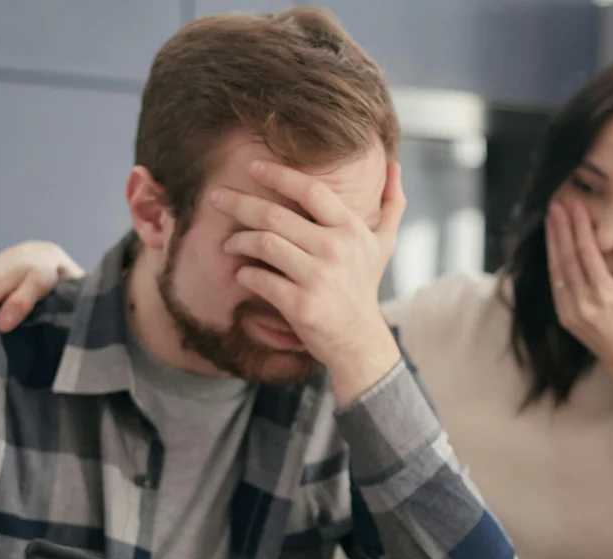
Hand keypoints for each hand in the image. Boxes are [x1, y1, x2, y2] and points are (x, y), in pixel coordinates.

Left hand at [212, 160, 405, 403]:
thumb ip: (391, 204)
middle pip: (276, 215)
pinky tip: (241, 273)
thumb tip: (396, 165)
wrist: (358, 339)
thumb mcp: (384, 244)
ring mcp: (318, 278)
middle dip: (239, 203)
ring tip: (229, 242)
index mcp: (351, 229)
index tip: (253, 166)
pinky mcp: (300, 305)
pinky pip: (260, 278)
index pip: (310, 190)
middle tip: (216, 197)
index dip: (278, 174)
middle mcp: (336, 249)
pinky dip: (244, 273)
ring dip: (238, 240)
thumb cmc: (364, 286)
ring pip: (264, 244)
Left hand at [546, 200, 612, 376]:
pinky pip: (556, 284)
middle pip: (566, 257)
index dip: (579, 227)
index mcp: (605, 295)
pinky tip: (554, 245)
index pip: (587, 252)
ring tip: (551, 219)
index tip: (576, 206)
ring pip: (557, 270)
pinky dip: (554, 262)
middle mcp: (583, 303)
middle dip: (560, 229)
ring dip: (552, 242)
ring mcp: (570, 312)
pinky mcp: (564, 317)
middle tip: (556, 205)